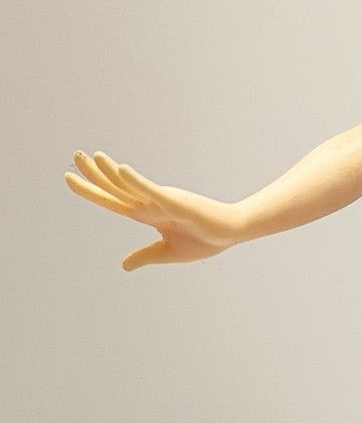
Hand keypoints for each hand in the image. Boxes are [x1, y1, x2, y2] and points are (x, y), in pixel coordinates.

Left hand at [63, 152, 244, 269]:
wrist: (231, 233)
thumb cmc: (204, 240)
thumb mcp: (168, 252)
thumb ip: (145, 255)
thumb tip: (123, 265)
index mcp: (146, 214)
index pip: (112, 200)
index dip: (91, 190)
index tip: (69, 177)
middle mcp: (149, 203)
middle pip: (115, 187)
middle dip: (93, 173)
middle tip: (74, 156)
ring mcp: (161, 200)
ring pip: (129, 185)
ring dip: (109, 171)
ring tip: (90, 156)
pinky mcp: (175, 201)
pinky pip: (151, 190)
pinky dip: (136, 181)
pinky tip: (121, 169)